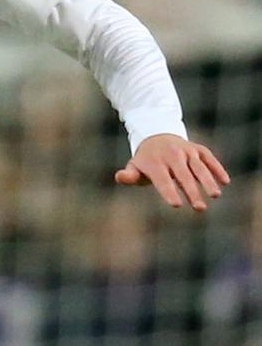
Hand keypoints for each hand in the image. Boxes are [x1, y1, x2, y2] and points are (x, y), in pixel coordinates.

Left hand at [115, 134, 229, 211]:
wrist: (157, 136)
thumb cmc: (146, 161)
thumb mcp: (134, 168)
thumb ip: (129, 176)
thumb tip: (120, 177)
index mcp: (155, 163)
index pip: (163, 180)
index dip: (169, 192)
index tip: (176, 205)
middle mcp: (172, 155)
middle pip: (183, 176)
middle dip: (192, 192)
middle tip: (199, 208)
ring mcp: (187, 151)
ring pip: (199, 167)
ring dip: (208, 181)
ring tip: (215, 195)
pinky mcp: (199, 149)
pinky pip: (210, 158)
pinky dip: (217, 168)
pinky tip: (225, 181)